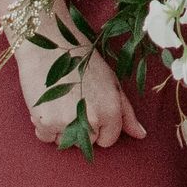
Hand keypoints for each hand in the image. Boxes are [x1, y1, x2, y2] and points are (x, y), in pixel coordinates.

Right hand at [17, 33, 145, 150]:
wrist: (50, 43)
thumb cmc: (83, 61)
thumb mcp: (111, 83)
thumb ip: (126, 113)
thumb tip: (141, 135)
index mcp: (112, 110)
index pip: (108, 140)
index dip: (100, 127)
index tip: (91, 108)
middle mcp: (92, 119)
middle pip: (87, 143)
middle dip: (81, 128)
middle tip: (74, 101)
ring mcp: (68, 122)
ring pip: (65, 142)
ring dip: (61, 129)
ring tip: (60, 101)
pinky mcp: (46, 122)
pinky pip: (46, 138)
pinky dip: (44, 126)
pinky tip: (47, 104)